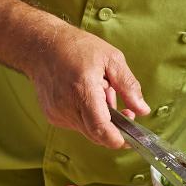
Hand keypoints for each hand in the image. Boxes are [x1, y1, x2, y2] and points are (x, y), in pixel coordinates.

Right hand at [27, 23, 150, 148]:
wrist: (42, 46)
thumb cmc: (77, 48)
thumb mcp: (111, 59)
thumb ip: (129, 86)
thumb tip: (142, 110)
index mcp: (82, 90)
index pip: (100, 128)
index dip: (117, 139)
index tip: (130, 139)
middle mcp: (67, 106)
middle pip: (96, 134)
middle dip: (115, 127)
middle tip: (125, 110)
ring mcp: (57, 113)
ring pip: (88, 130)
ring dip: (101, 119)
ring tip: (102, 93)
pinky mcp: (53, 116)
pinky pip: (77, 125)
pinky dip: (88, 116)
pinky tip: (87, 97)